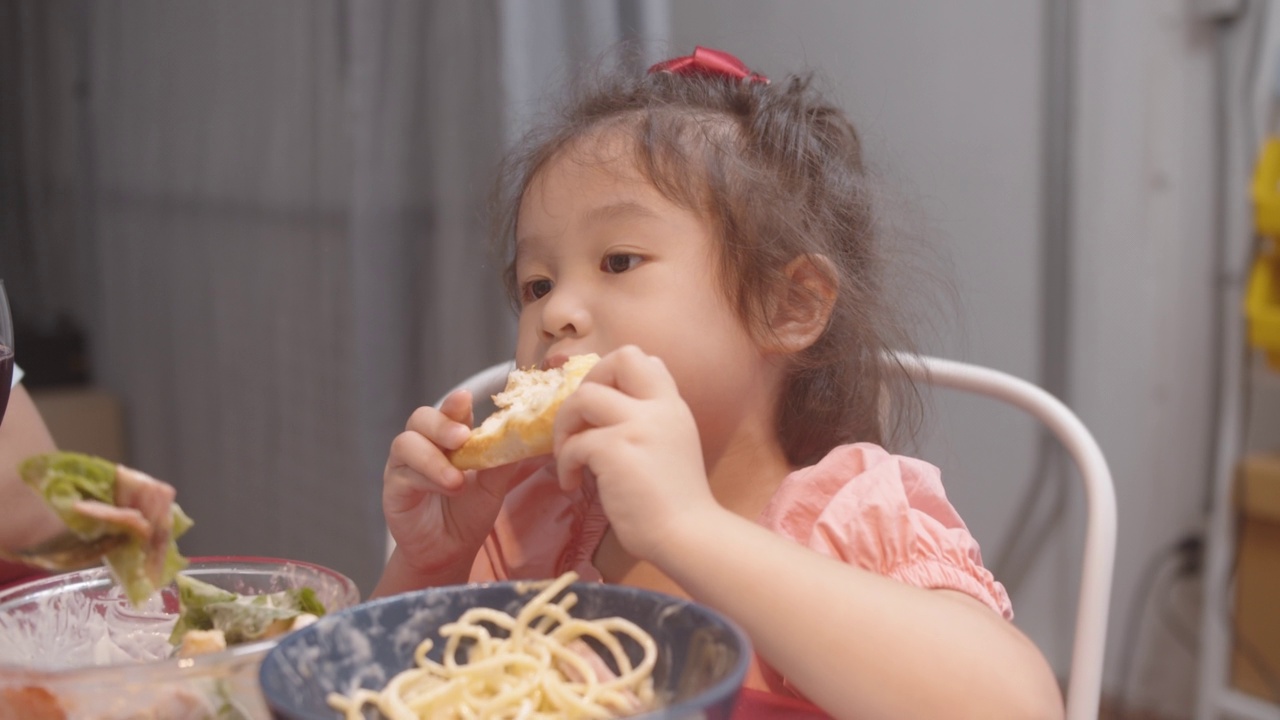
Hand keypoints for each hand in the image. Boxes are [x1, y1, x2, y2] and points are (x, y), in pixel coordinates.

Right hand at [383, 390, 539, 577]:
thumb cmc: (470, 513)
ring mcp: (405, 464)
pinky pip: (403, 474)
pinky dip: (426, 479)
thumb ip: (499, 461)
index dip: (455, 404)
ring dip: (434, 459)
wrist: (450, 551)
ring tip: (457, 480)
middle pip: (421, 418)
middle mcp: (423, 445)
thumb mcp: (492, 486)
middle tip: (462, 437)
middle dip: (441, 425)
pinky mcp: (394, 488)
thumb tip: (519, 437)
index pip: (449, 411)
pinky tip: (447, 489)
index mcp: (448, 438)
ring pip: (406, 443)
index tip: (465, 398)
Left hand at [553, 346, 716, 562]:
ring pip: (584, 396)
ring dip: (566, 424)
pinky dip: (565, 463)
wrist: (687, 535)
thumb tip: (614, 407)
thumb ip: (651, 420)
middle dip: (587, 384)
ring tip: (567, 454)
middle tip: (580, 422)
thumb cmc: (676, 502)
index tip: (602, 408)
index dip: (611, 374)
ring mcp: (638, 426)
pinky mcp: (615, 450)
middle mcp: (659, 408)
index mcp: (673, 405)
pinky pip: (574, 443)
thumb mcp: (673, 444)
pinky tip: (573, 484)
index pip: (642, 357)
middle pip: (618, 359)